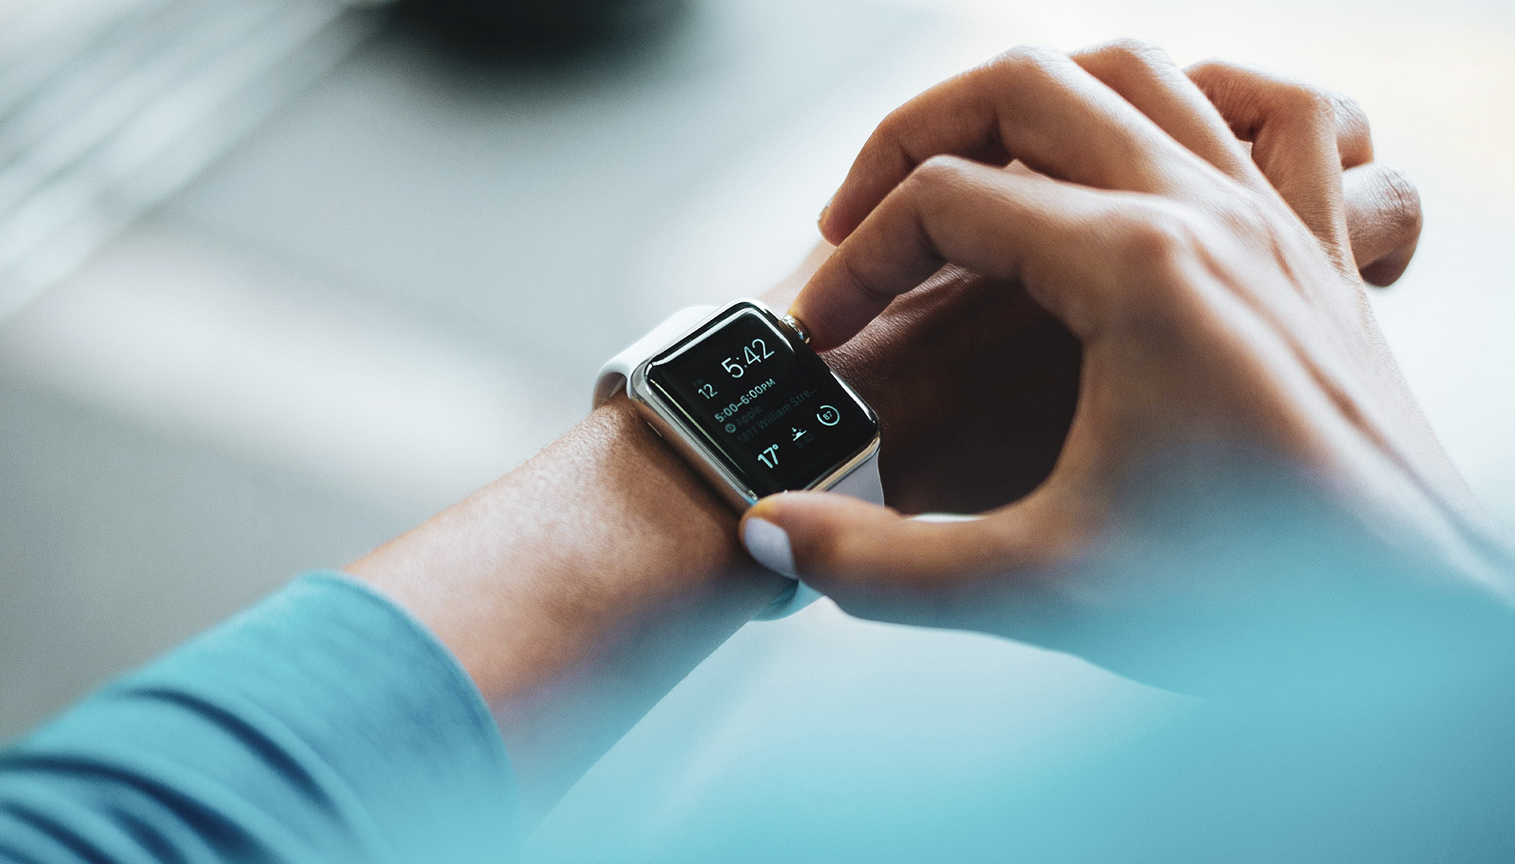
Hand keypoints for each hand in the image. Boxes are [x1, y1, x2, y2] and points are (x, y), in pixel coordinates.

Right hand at [741, 42, 1513, 691]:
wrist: (1422, 631)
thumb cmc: (1260, 602)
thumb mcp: (1043, 588)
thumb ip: (883, 566)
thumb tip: (772, 536)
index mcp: (1136, 271)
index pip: (945, 201)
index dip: (855, 265)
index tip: (823, 343)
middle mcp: (1209, 214)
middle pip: (1025, 87)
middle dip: (913, 136)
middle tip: (857, 215)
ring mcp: (1275, 220)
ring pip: (1141, 73)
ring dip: (1036, 102)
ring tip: (973, 171)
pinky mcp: (1315, 255)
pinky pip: (1280, 116)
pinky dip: (1211, 99)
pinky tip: (1165, 143)